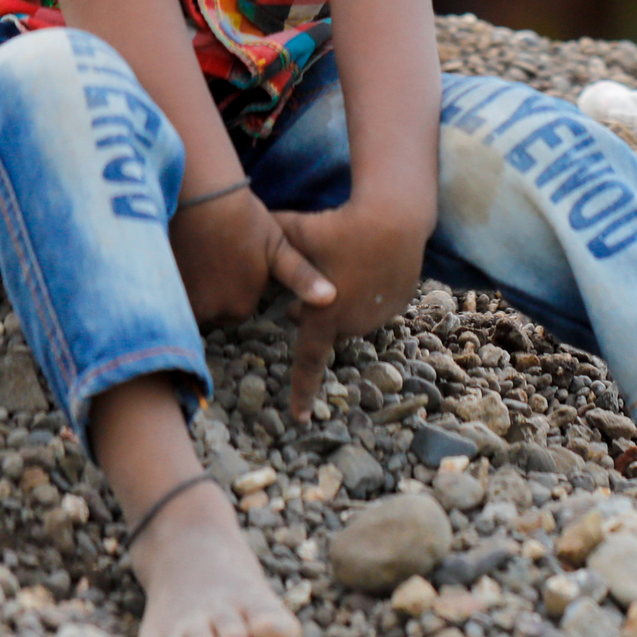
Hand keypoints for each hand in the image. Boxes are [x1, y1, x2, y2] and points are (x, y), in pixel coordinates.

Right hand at [171, 187, 335, 328]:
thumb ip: (301, 277)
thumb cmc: (245, 218)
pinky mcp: (160, 291)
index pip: (236, 306)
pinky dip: (169, 282)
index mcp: (241, 306)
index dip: (235, 282)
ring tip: (195, 253)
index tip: (234, 259)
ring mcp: (183, 303)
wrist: (203, 196)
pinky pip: (167, 296)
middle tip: (214, 255)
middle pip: (210, 309)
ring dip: (189, 286)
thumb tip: (332, 299)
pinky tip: (176, 255)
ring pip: (189, 303)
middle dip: (212, 290)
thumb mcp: (278, 247)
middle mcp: (210, 313)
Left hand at [272, 202, 428, 417]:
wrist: (394, 218)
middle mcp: (352, 323)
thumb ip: (267, 244)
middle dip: (315, 315)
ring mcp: (379, 316)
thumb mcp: (295, 231)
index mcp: (323, 316)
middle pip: (326, 326)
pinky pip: (376, 304)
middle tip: (306, 296)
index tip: (300, 418)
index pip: (308, 362)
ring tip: (343, 267)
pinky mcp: (399, 304)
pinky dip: (368, 290)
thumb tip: (236, 237)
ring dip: (343, 302)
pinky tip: (367, 263)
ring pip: (352, 315)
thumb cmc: (338, 225)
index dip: (302, 392)